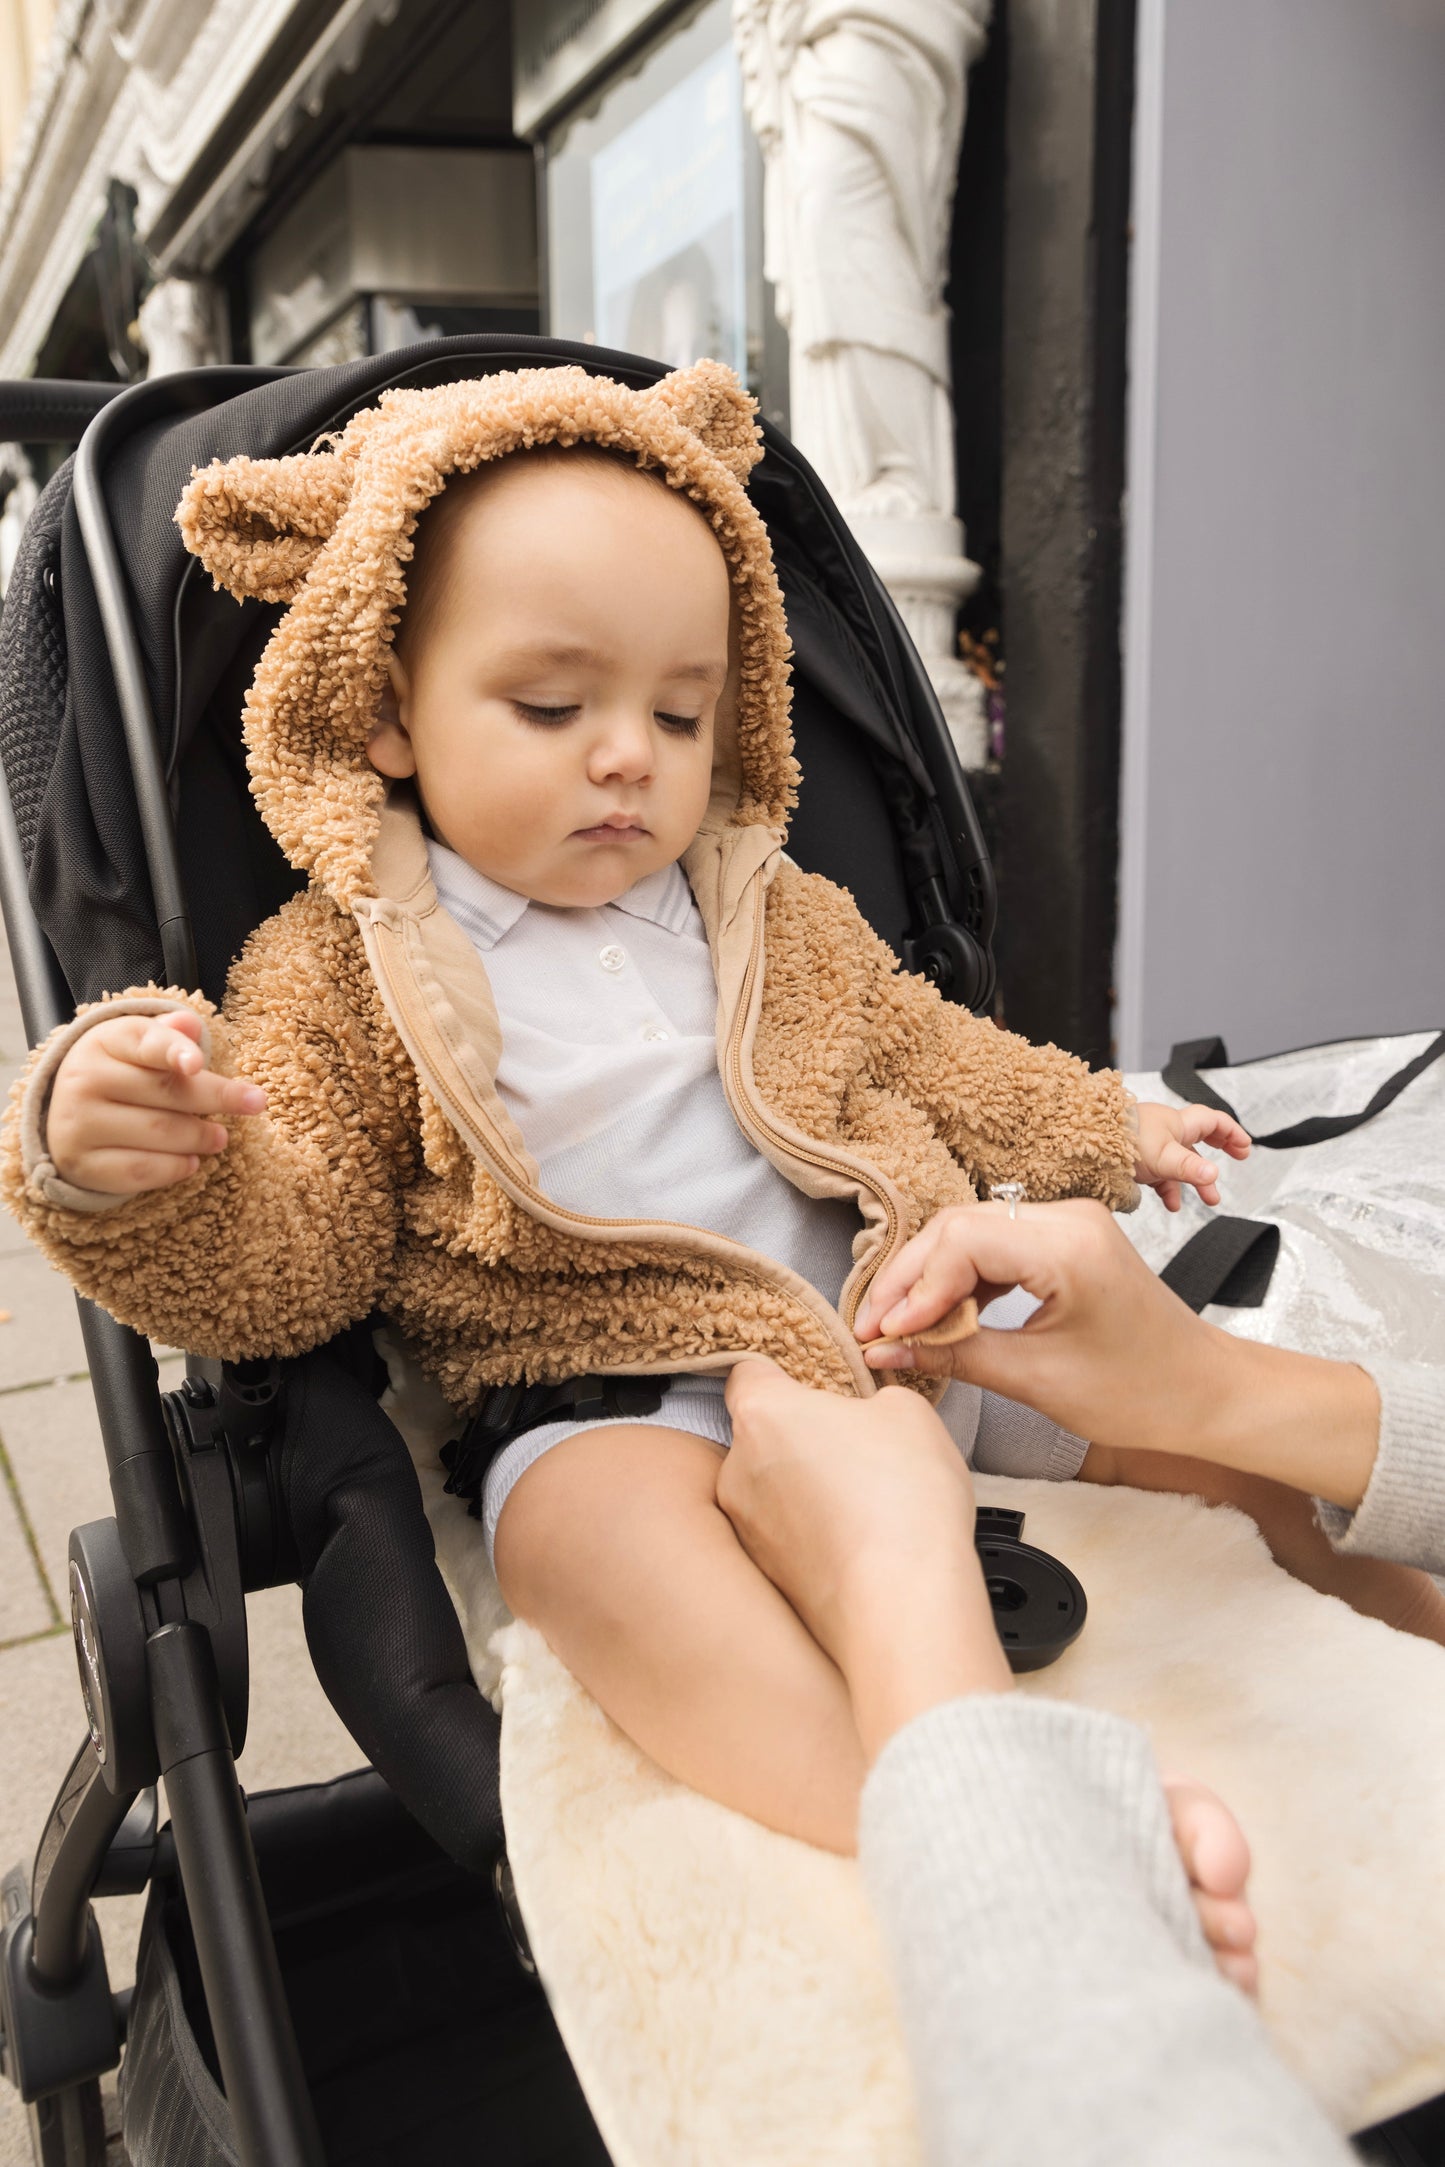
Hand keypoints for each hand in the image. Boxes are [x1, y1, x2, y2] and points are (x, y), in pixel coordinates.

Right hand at [47, 1010, 266, 1195]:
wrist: (68, 1115)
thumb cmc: (123, 1074)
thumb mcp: (140, 1046)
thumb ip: (169, 1036)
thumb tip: (190, 1024)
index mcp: (104, 1042)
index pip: (146, 1043)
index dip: (173, 1051)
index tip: (196, 1063)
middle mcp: (84, 1079)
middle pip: (165, 1092)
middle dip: (217, 1098)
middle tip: (253, 1104)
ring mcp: (78, 1123)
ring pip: (158, 1133)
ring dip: (199, 1137)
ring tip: (219, 1138)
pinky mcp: (82, 1163)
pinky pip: (140, 1170)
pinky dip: (174, 1168)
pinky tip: (191, 1162)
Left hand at [720, 1359, 1011, 1757]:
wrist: (903, 1604)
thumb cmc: (903, 1500)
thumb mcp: (908, 1412)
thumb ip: (873, 1399)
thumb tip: (865, 1414)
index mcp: (763, 1414)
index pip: (748, 1372)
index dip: (783, 1372)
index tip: (813, 1381)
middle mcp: (736, 1469)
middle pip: (761, 1434)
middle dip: (802, 1436)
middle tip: (856, 1447)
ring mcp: (745, 1528)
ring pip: (772, 1489)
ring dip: (806, 1488)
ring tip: (866, 1502)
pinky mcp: (763, 1575)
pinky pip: (784, 1536)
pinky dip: (813, 1534)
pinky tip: (859, 1541)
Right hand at [855, 1200, 1379, 1508]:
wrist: (1204, 1393)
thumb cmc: (1143, 1391)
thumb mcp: (1038, 1380)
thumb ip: (956, 1355)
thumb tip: (889, 1350)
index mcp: (1070, 1246)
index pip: (961, 1243)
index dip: (914, 1289)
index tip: (885, 1333)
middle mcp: (1069, 1218)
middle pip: (957, 1228)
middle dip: (909, 1280)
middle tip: (873, 1327)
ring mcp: (1069, 1224)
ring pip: (970, 1234)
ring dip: (929, 1280)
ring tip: (895, 1326)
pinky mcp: (1065, 1241)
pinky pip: (995, 1246)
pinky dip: (960, 1281)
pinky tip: (937, 1317)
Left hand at [1131, 1099, 1250, 1211]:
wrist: (1086, 1142)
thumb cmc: (1123, 1141)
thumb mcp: (1163, 1157)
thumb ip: (1189, 1168)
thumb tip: (1214, 1175)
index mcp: (1177, 1123)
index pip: (1213, 1121)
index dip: (1232, 1132)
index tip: (1245, 1147)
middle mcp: (1165, 1131)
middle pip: (1200, 1138)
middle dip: (1220, 1150)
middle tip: (1237, 1159)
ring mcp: (1151, 1145)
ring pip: (1181, 1162)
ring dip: (1196, 1180)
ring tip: (1210, 1200)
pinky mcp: (1137, 1160)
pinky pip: (1160, 1175)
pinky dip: (1169, 1189)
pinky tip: (1172, 1204)